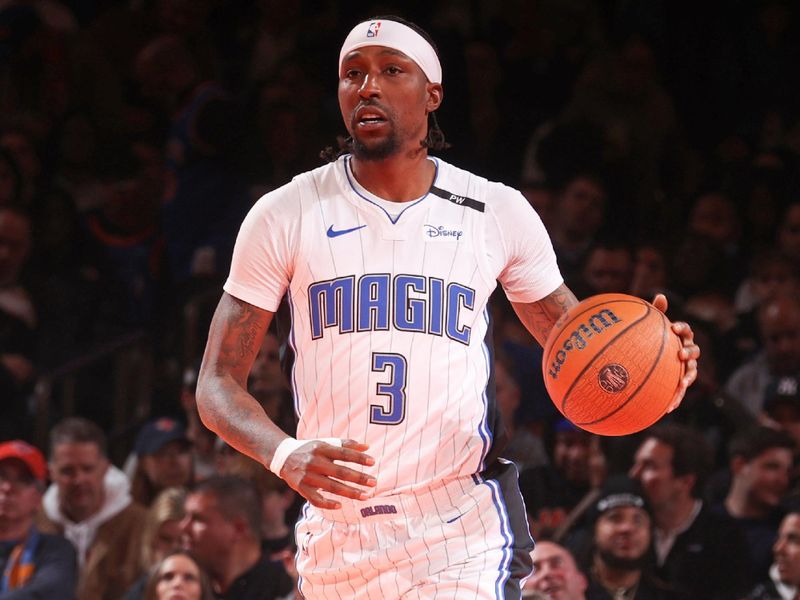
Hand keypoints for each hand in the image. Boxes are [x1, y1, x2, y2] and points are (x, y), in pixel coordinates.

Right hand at [279, 439, 375, 508]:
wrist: (283, 457)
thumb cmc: (310, 450)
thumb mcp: (325, 443)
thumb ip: (346, 444)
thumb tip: (368, 446)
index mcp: (322, 448)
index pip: (343, 453)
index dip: (358, 457)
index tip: (373, 462)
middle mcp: (314, 461)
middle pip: (340, 471)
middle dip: (358, 478)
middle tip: (374, 482)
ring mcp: (307, 476)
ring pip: (331, 486)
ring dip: (349, 492)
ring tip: (365, 496)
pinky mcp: (301, 488)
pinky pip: (315, 499)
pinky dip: (327, 503)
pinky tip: (340, 505)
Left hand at [651, 294, 700, 412]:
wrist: (649, 362)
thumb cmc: (651, 340)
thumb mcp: (652, 327)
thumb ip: (656, 312)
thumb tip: (660, 295)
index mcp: (679, 338)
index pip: (686, 331)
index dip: (682, 328)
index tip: (673, 327)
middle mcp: (686, 352)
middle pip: (694, 351)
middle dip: (689, 352)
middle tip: (680, 353)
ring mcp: (684, 368)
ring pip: (691, 372)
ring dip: (688, 376)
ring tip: (682, 383)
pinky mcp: (679, 383)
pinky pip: (680, 391)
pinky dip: (676, 398)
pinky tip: (668, 408)